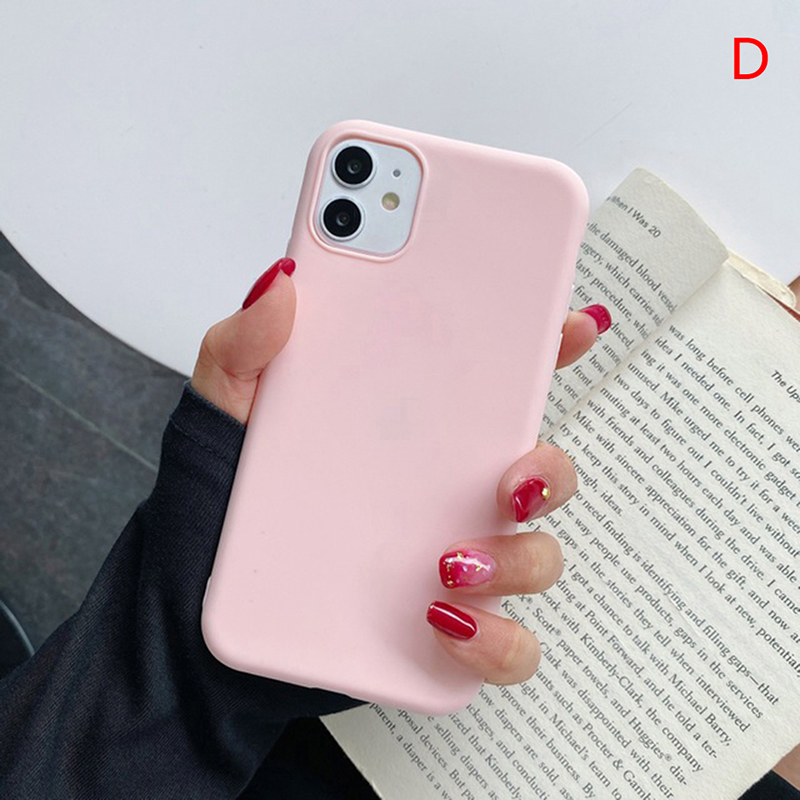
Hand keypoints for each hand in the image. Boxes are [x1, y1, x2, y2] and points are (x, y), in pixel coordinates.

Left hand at [191, 257, 606, 683]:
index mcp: (410, 428)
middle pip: (539, 467)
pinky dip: (494, 639)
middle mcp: (443, 491)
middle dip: (551, 466)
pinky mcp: (442, 631)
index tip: (568, 322)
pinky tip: (442, 619)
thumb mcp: (222, 413)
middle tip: (514, 472)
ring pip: (535, 552)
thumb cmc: (220, 506)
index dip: (545, 346)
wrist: (193, 611)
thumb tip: (281, 284)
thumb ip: (243, 347)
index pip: (495, 380)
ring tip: (449, 561)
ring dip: (518, 556)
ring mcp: (450, 559)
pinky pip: (506, 644)